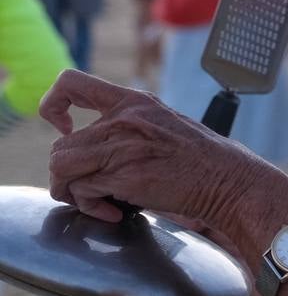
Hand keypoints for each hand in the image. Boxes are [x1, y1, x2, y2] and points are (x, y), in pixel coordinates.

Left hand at [39, 70, 272, 227]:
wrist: (227, 179)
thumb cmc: (201, 159)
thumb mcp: (164, 124)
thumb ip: (128, 126)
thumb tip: (90, 146)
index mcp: (133, 102)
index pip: (71, 83)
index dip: (53, 105)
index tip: (63, 128)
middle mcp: (123, 120)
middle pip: (59, 146)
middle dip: (66, 173)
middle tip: (85, 188)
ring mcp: (122, 147)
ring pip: (61, 168)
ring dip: (70, 191)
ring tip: (95, 200)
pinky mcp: (123, 177)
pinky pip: (81, 193)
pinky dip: (90, 207)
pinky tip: (114, 212)